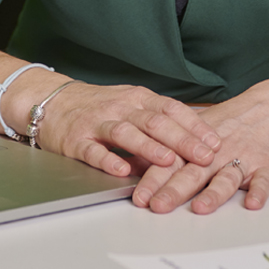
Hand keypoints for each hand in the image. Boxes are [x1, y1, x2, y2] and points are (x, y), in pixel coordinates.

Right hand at [32, 81, 221, 178]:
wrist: (52, 101)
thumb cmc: (99, 106)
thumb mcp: (132, 104)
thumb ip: (159, 118)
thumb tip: (197, 136)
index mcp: (138, 98)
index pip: (172, 109)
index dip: (195, 126)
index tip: (216, 142)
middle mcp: (120, 107)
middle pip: (155, 121)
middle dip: (182, 140)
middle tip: (204, 157)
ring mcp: (97, 123)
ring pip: (126, 133)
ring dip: (149, 147)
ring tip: (168, 160)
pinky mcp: (75, 140)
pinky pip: (93, 150)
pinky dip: (108, 160)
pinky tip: (121, 170)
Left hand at [131, 81, 268, 213]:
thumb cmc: (232, 122)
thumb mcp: (199, 130)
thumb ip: (172, 148)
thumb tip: (138, 162)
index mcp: (198, 145)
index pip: (172, 162)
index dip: (154, 179)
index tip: (140, 197)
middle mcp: (218, 153)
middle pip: (194, 172)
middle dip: (174, 190)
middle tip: (158, 206)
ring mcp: (244, 159)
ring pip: (227, 178)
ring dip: (214, 194)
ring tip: (200, 207)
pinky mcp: (268, 167)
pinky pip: (263, 181)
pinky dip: (259, 192)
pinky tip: (252, 203)